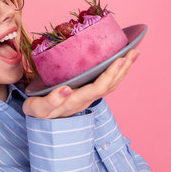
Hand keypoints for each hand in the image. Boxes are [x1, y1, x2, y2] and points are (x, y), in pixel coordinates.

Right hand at [23, 49, 139, 118]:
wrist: (37, 120)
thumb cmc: (36, 112)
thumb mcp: (38, 107)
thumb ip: (51, 100)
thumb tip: (66, 89)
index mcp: (75, 101)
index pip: (98, 87)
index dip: (111, 74)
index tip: (121, 59)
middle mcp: (85, 101)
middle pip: (110, 86)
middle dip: (123, 69)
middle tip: (134, 51)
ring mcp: (87, 99)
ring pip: (110, 86)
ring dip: (123, 71)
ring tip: (132, 55)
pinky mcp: (85, 95)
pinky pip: (105, 85)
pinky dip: (116, 74)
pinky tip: (119, 65)